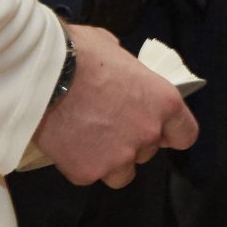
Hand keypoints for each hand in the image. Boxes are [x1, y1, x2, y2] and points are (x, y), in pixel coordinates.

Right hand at [33, 23, 198, 187]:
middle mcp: (148, 134)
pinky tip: (65, 143)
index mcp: (164, 103)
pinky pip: (88, 174)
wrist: (42, 75)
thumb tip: (126, 75)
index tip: (157, 131)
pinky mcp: (87, 172)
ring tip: (86, 139)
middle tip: (106, 125)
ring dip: (109, 160)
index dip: (170, 134)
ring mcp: (118, 157)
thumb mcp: (119, 52)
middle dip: (131, 142)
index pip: (185, 135)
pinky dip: (78, 163)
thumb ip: (132, 74)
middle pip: (147, 152)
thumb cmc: (82, 54)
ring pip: (121, 172)